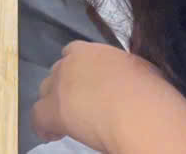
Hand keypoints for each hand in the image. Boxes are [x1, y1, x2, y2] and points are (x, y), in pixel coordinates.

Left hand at [32, 42, 185, 151]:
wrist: (138, 111)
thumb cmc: (148, 90)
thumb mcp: (137, 69)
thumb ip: (122, 70)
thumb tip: (125, 79)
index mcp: (91, 51)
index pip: (73, 53)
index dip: (77, 70)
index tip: (85, 84)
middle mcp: (70, 63)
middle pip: (58, 72)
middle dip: (65, 86)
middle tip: (79, 104)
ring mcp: (59, 85)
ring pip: (46, 90)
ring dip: (54, 102)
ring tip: (66, 120)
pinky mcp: (53, 110)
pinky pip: (37, 117)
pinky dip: (43, 126)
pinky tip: (52, 134)